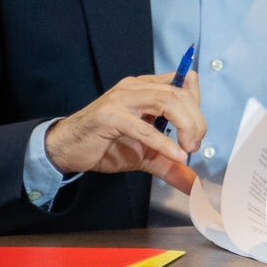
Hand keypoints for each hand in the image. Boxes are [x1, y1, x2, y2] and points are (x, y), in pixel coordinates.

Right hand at [44, 72, 204, 194]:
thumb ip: (171, 164)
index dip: (198, 102)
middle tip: (195, 145)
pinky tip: (175, 155)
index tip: (199, 129)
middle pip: (179, 93)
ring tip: (188, 149)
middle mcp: (135, 88)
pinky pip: (143, 127)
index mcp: (146, 88)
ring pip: (166, 101)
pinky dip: (163, 142)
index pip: (183, 82)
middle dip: (196, 120)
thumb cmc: (107, 145)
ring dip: (186, 126)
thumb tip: (195, 184)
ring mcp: (121, 99)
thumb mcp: (147, 154)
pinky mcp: (109, 116)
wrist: (68, 149)